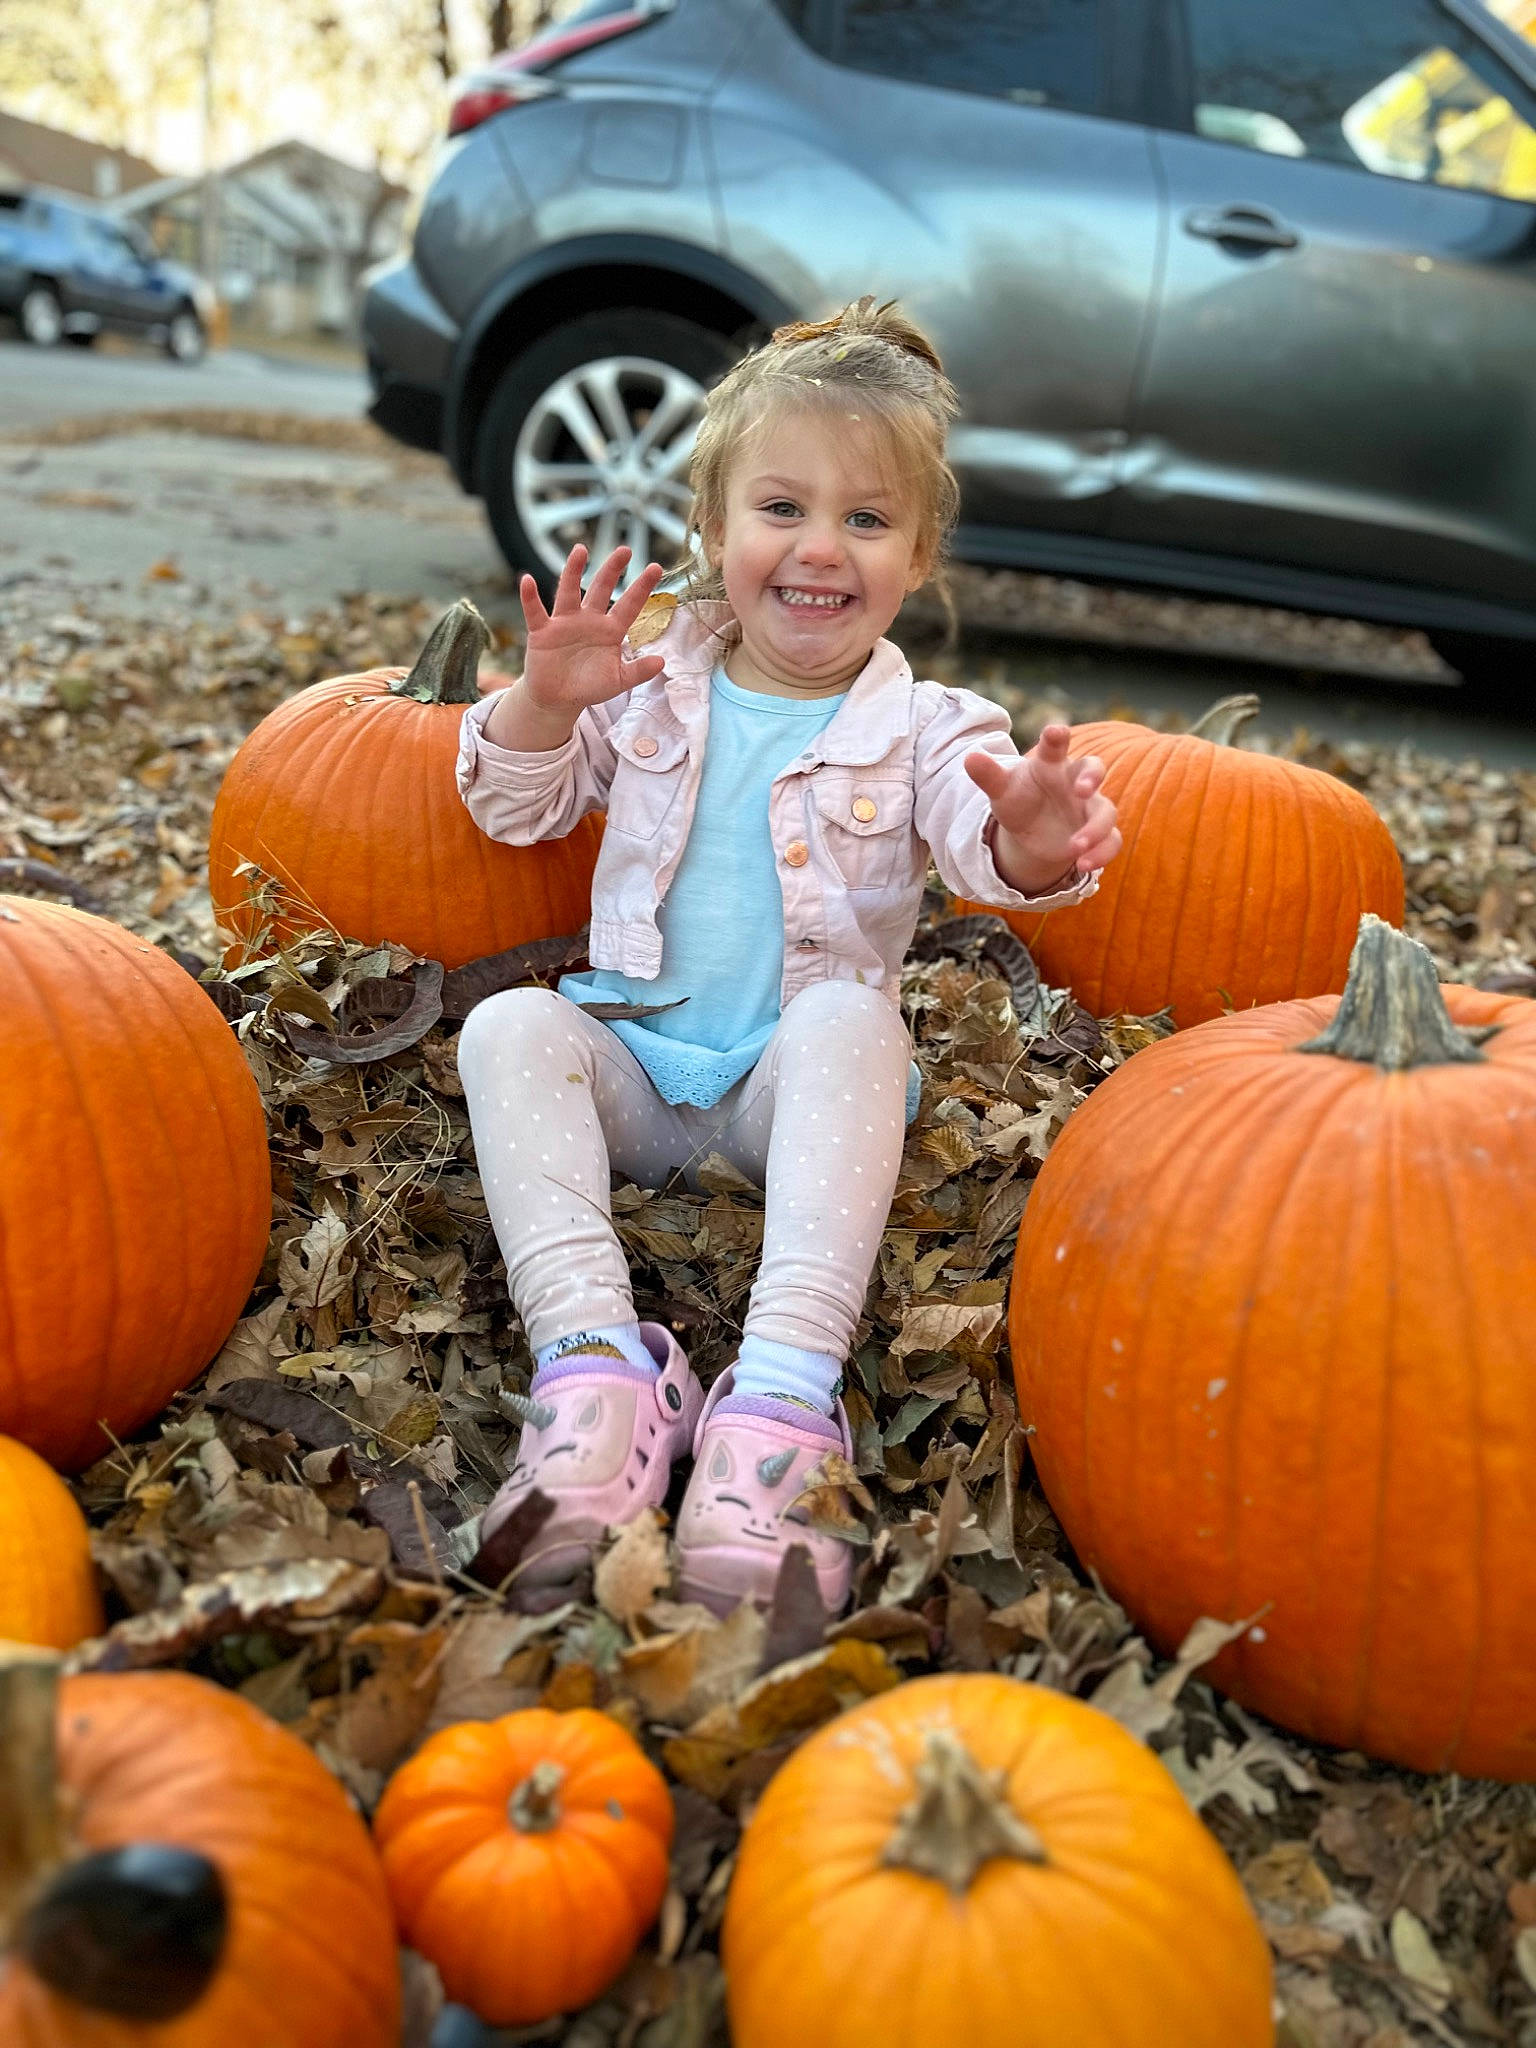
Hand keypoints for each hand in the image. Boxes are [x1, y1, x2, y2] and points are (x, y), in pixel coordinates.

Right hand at [518, 544, 668, 716]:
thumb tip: (662, 662)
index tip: (656, 567)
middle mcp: (589, 620)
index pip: (629, 605)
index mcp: (610, 630)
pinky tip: (527, 581)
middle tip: (624, 550)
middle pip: (601, 589)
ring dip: (573, 571)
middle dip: (612, 569)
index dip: (642, 588)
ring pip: (569, 592)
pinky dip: (530, 597)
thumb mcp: (618, 681)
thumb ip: (638, 671)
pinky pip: (535, 611)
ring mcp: (565, 623)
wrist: (559, 699)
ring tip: (580, 550)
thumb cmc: (589, 686)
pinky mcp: (542, 632)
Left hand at [964, 725, 1120, 892]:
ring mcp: (1090, 807)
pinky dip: (1102, 853)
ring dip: (1094, 830)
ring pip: (1105, 811)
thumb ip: (989, 776)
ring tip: (1074, 848)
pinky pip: (1111, 840)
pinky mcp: (1098, 834)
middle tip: (1082, 789)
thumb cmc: (1019, 798)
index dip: (1057, 738)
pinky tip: (1083, 866)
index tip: (1056, 732)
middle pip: (1094, 769)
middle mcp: (1076, 781)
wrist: (1031, 828)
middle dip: (1092, 777)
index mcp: (1051, 764)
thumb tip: (970, 758)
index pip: (1055, 746)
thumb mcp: (1001, 790)